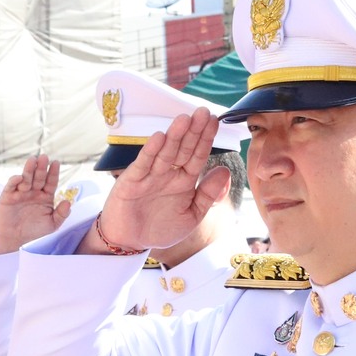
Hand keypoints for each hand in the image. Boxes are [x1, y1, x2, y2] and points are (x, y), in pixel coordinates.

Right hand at [0, 155, 73, 255]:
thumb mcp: (52, 225)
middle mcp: (33, 191)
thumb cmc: (35, 232)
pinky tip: (20, 178)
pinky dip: (15, 181)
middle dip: (41, 167)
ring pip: (26, 178)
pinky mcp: (8, 196)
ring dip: (29, 169)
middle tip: (44, 157)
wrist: (16, 240)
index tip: (56, 163)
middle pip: (38, 177)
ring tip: (33, 160)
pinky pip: (11, 186)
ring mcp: (20, 192)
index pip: (51, 181)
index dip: (53, 172)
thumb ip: (61, 214)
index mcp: (45, 196)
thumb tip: (68, 202)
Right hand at [84, 111, 229, 254]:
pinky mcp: (132, 181)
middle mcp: (168, 173)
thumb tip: (225, 171)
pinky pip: (143, 164)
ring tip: (185, 119)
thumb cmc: (161, 228)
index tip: (215, 121)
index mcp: (184, 180)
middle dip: (193, 131)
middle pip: (183, 148)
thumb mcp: (192, 216)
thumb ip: (208, 195)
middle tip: (203, 112)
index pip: (197, 155)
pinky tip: (160, 137)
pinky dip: (151, 151)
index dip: (206, 139)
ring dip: (174, 136)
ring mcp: (150, 175)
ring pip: (165, 153)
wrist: (130, 242)